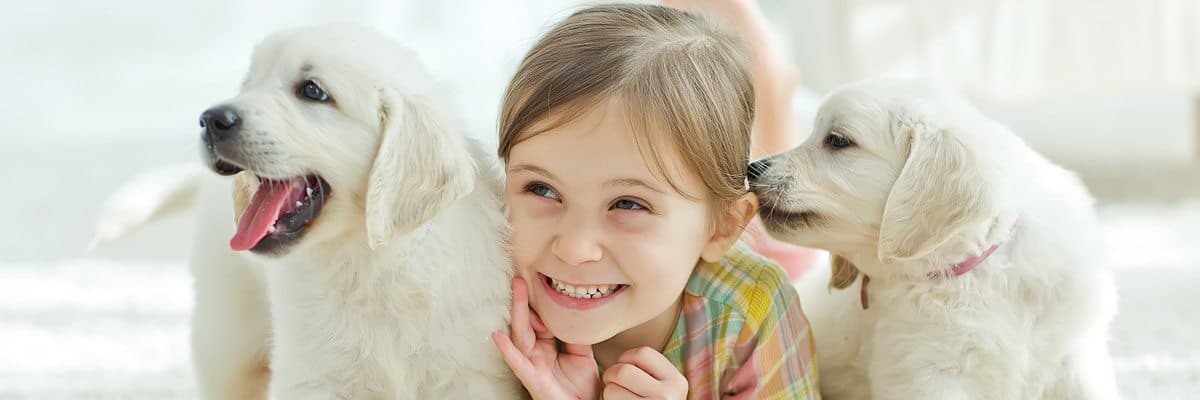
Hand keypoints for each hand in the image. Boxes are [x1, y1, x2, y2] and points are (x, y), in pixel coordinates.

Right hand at [492, 277, 600, 399]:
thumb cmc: (580, 387)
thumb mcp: (582, 355)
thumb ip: (576, 336)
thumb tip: (578, 313)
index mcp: (546, 346)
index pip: (540, 320)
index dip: (541, 305)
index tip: (540, 283)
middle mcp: (535, 353)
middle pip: (526, 323)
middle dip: (523, 301)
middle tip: (520, 278)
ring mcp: (531, 365)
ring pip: (521, 335)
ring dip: (518, 312)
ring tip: (516, 291)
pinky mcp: (532, 379)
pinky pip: (517, 363)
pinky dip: (507, 350)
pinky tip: (497, 336)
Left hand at [601, 347, 687, 399]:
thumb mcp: (664, 386)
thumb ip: (652, 369)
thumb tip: (622, 325)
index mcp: (677, 380)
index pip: (643, 353)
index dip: (626, 357)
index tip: (624, 367)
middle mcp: (669, 394)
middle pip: (624, 370)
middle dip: (611, 373)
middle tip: (611, 381)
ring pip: (612, 388)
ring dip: (608, 391)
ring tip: (616, 395)